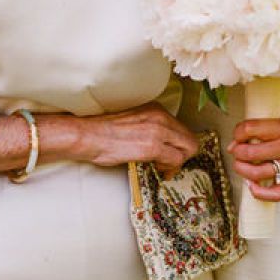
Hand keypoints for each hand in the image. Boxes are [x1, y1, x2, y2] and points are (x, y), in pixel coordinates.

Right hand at [68, 103, 198, 172]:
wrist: (89, 135)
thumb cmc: (106, 132)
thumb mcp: (136, 121)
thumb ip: (153, 128)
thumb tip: (165, 145)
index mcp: (157, 109)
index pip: (183, 129)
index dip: (179, 146)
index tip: (170, 156)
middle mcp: (161, 117)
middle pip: (190, 140)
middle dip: (183, 156)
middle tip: (170, 166)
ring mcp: (158, 131)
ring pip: (187, 150)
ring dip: (177, 163)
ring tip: (162, 169)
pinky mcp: (152, 147)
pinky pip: (176, 160)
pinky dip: (170, 168)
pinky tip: (158, 170)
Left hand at [227, 107, 279, 202]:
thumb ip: (266, 126)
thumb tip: (238, 140)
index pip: (251, 129)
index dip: (238, 131)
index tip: (238, 133)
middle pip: (251, 153)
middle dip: (237, 152)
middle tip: (236, 149)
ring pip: (259, 173)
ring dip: (243, 170)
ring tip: (241, 164)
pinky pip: (276, 193)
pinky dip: (260, 193)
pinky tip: (252, 185)